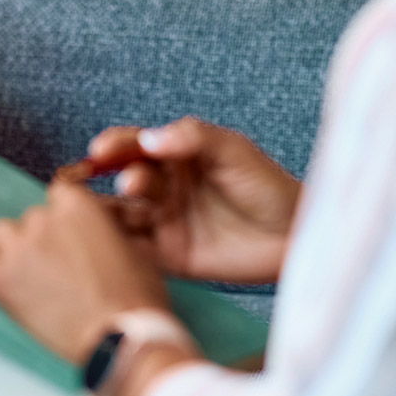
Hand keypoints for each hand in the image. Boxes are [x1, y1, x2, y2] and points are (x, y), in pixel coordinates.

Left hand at [0, 180, 170, 364]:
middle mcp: (44, 218)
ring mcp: (20, 246)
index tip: (71, 243)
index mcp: (77, 204)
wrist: (124, 337)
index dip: (65, 222)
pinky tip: (1, 283)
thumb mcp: (132, 246)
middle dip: (42, 241)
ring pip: (1, 233)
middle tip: (58, 272)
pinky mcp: (0, 276)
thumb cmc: (136, 298)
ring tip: (32, 281)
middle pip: (30, 218)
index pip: (58, 196)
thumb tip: (93, 228)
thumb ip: (103, 227)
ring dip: (14, 252)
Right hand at [94, 117, 300, 284]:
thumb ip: (192, 138)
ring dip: (107, 213)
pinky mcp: (168, 257)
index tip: (101, 150)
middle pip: (122, 179)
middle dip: (114, 178)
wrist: (294, 236)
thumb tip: (148, 139)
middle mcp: (163, 188)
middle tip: (123, 182)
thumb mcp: (233, 150)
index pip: (133, 146)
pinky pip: (134, 251)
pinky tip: (108, 245)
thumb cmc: (267, 185)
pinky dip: (117, 248)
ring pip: (121, 215)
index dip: (114, 146)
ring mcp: (163, 222)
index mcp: (174, 156)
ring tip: (104, 214)